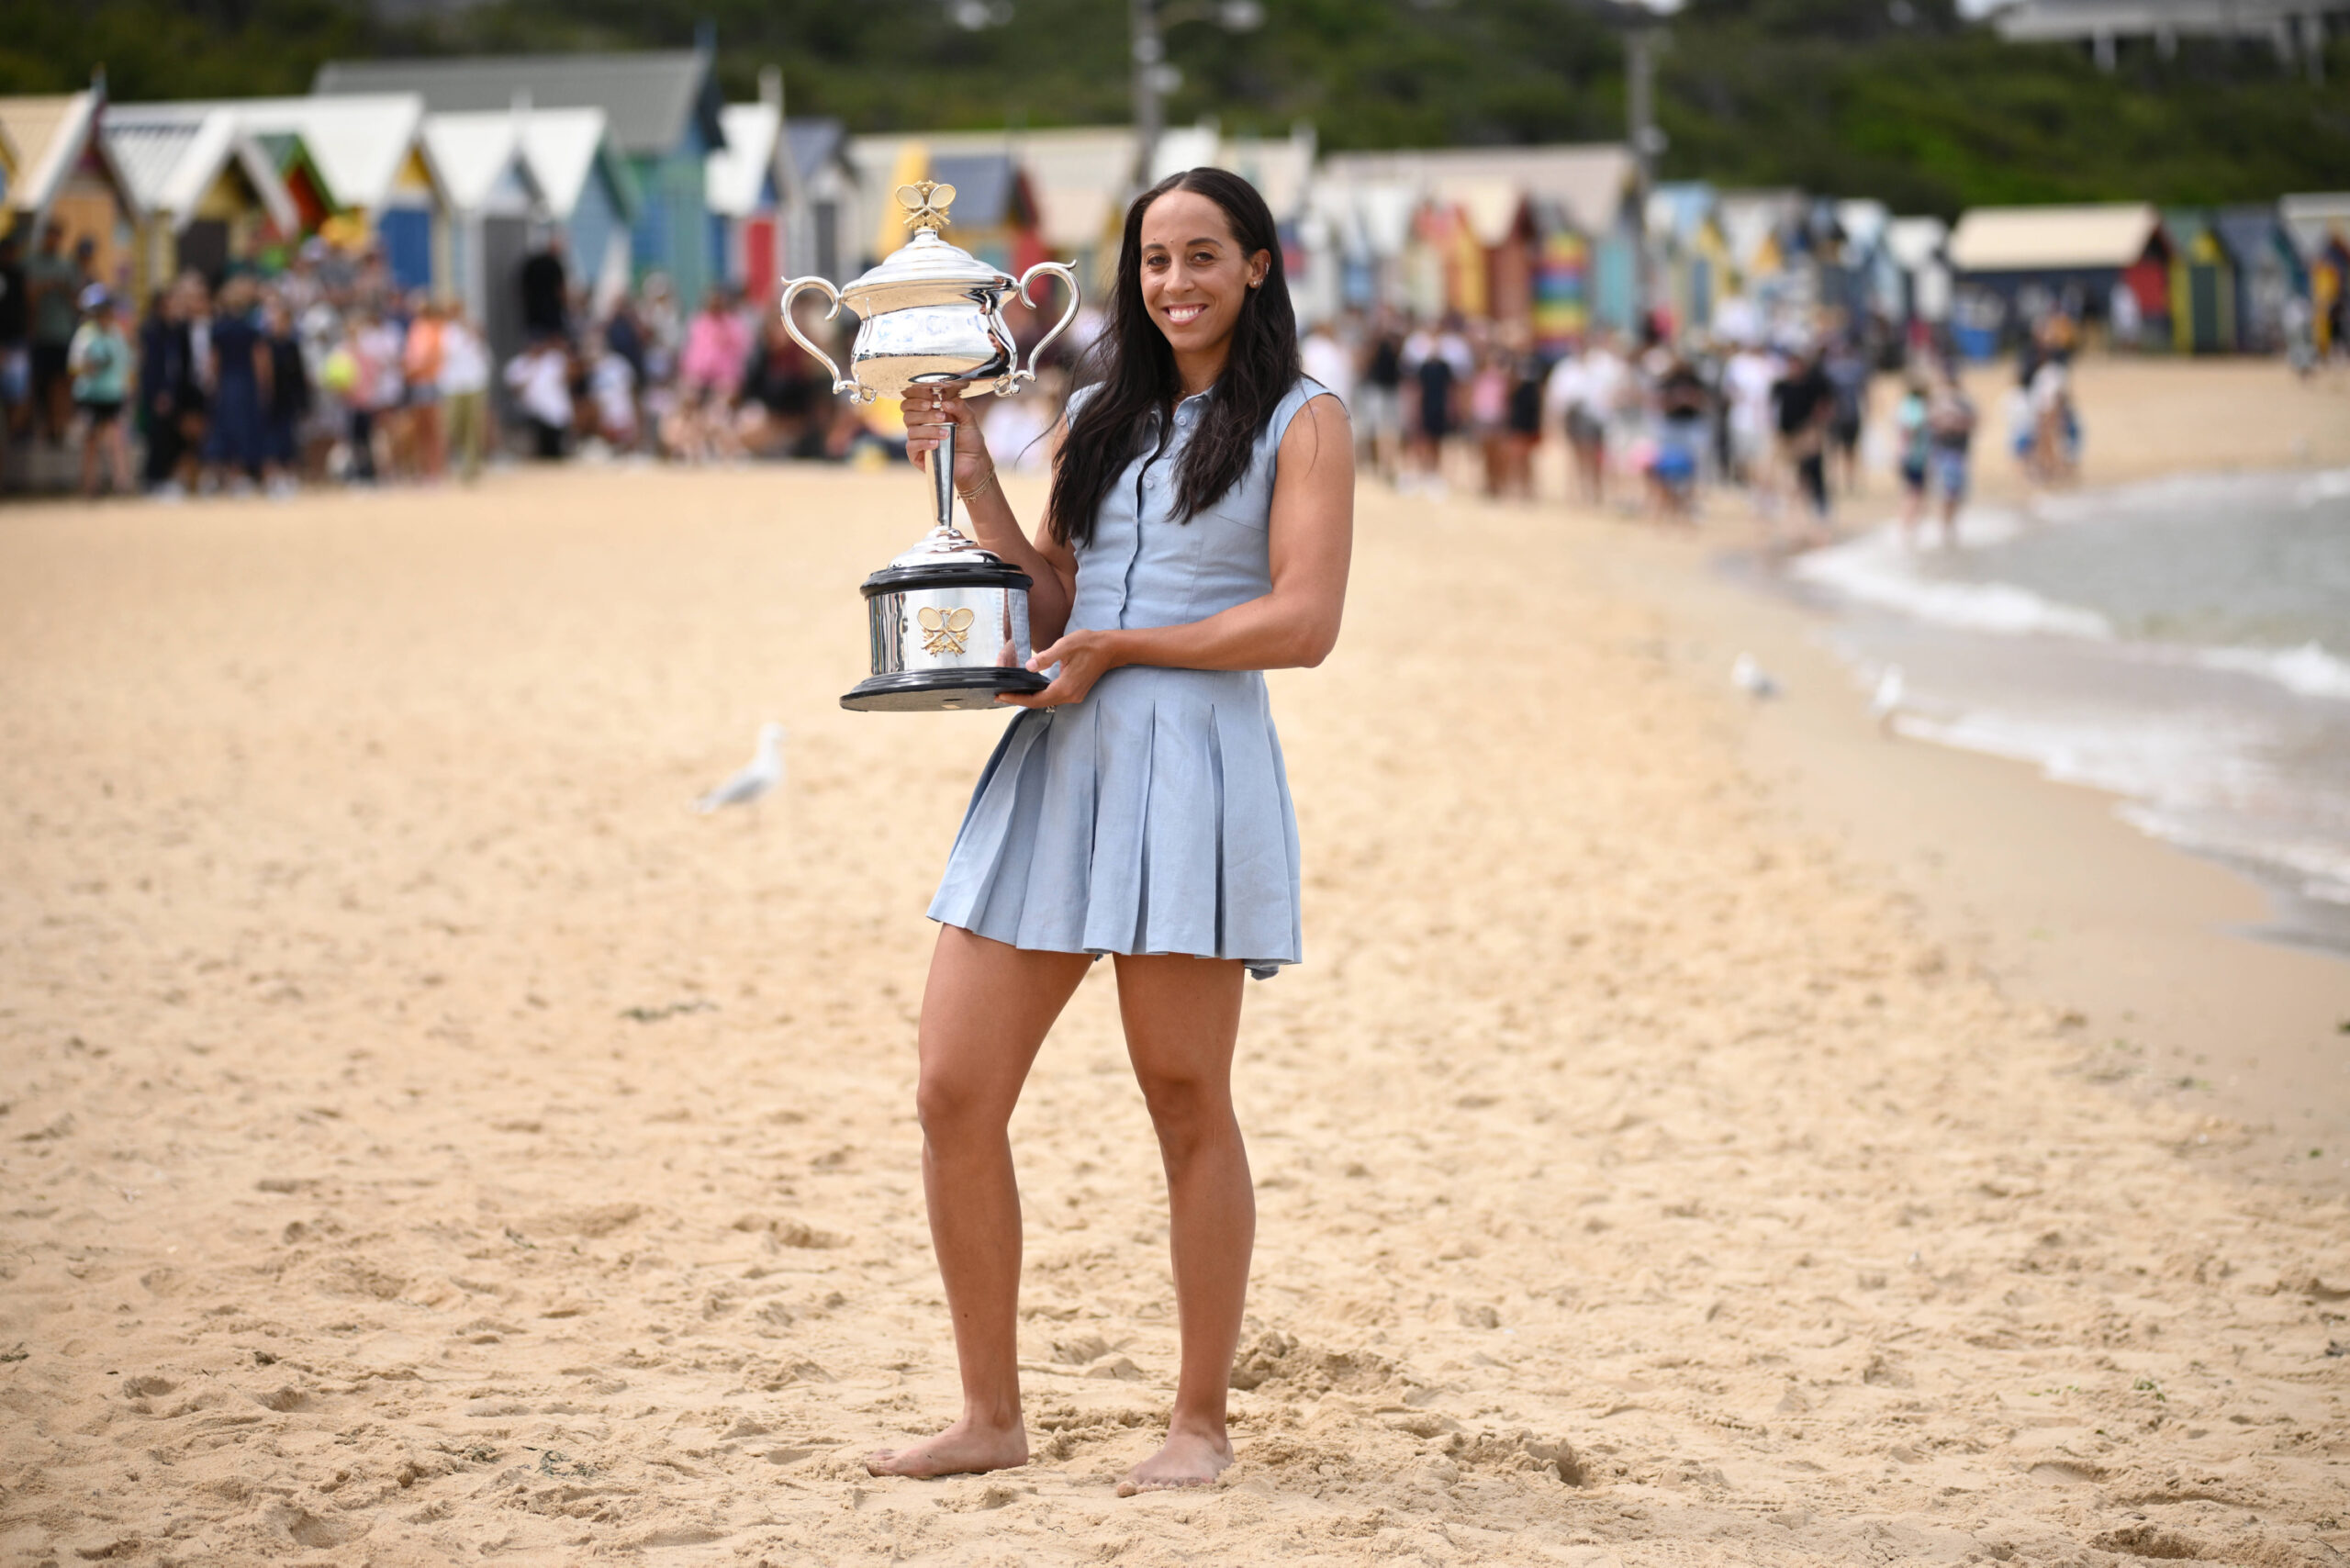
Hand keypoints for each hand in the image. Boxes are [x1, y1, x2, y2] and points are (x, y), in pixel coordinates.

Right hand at [902, 384, 993, 493]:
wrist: (973, 462)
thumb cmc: (969, 439)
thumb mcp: (969, 420)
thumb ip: (960, 407)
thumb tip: (944, 402)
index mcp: (929, 411)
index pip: (912, 398)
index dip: (917, 394)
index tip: (931, 395)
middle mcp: (920, 423)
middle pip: (907, 411)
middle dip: (924, 413)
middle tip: (941, 416)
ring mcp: (917, 439)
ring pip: (911, 429)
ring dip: (929, 430)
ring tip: (946, 434)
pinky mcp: (916, 455)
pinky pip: (912, 446)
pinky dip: (923, 443)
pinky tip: (936, 444)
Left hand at [998, 630, 1123, 707]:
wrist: (1111, 649)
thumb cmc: (1089, 644)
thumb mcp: (1065, 645)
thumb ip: (1046, 657)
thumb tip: (1029, 666)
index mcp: (1065, 687)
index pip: (1035, 699)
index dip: (1017, 698)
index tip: (1000, 696)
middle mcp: (1069, 696)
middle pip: (1039, 703)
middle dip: (1020, 700)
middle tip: (1000, 695)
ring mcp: (1074, 696)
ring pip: (1047, 701)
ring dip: (1030, 698)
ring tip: (1012, 692)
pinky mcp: (1076, 692)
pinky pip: (1054, 697)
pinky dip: (1040, 695)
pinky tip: (1031, 689)